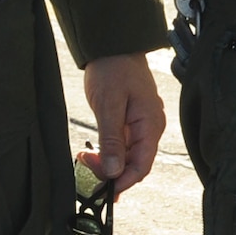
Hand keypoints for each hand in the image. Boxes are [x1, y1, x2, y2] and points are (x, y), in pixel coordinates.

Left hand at [80, 53, 165, 194]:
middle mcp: (150, 128)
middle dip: (111, 173)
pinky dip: (107, 153)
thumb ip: (112, 140)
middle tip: (85, 169)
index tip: (103, 190)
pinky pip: (122, 147)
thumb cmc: (113, 69)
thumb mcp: (109, 105)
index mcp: (150, 124)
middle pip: (134, 164)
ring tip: (85, 159)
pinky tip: (92, 153)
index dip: (123, 182)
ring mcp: (140, 125)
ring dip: (107, 164)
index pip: (142, 165)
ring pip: (126, 157)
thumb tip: (114, 171)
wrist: (112, 45)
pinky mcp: (130, 122)